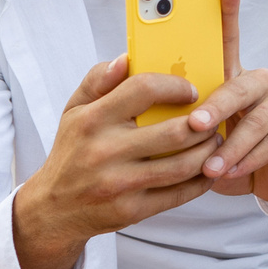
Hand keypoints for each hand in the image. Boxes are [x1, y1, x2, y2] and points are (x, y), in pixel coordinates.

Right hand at [12, 53, 218, 268]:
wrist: (53, 209)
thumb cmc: (72, 150)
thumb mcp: (75, 110)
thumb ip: (99, 79)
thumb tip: (127, 58)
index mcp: (92, 120)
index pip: (144, 89)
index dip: (176, 86)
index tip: (191, 91)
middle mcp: (105, 151)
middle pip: (175, 131)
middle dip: (204, 124)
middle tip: (212, 119)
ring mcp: (119, 184)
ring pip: (184, 165)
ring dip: (209, 151)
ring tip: (214, 141)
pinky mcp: (132, 210)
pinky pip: (180, 193)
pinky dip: (202, 180)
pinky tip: (207, 168)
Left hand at [181, 0, 267, 208]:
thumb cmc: (223, 149)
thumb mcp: (197, 129)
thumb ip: (174, 109)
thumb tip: (142, 90)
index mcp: (232, 75)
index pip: (228, 37)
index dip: (227, 9)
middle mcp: (261, 81)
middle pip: (240, 85)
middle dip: (216, 106)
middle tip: (194, 124)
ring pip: (255, 120)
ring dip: (229, 147)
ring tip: (208, 166)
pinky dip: (247, 161)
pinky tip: (230, 173)